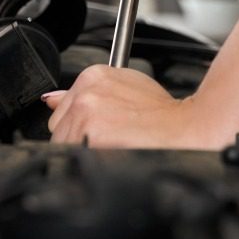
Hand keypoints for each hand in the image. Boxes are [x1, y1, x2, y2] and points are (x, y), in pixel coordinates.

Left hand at [44, 65, 217, 148]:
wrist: (187, 128)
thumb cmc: (163, 114)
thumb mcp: (126, 88)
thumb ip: (86, 93)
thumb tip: (51, 100)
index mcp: (92, 76)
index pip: (63, 109)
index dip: (80, 124)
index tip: (99, 130)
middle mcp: (86, 91)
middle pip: (58, 127)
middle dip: (78, 138)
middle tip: (111, 138)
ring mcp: (86, 113)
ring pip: (64, 145)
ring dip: (84, 152)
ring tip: (115, 146)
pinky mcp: (91, 135)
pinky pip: (75, 158)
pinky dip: (90, 162)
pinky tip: (113, 154)